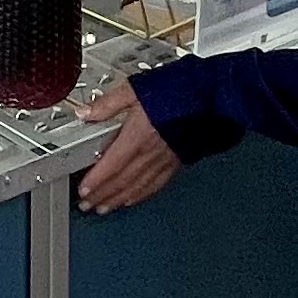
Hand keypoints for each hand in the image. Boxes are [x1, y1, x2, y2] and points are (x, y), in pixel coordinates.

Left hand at [75, 79, 184, 213]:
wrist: (213, 98)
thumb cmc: (179, 90)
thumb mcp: (136, 89)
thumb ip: (108, 103)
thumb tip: (86, 112)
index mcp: (138, 135)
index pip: (111, 165)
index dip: (96, 181)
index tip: (83, 191)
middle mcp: (150, 152)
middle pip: (122, 181)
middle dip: (102, 195)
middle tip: (87, 205)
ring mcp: (164, 160)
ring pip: (137, 186)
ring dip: (118, 199)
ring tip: (104, 208)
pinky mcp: (176, 161)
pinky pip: (156, 184)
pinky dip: (141, 195)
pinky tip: (133, 199)